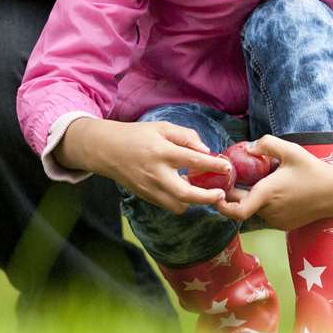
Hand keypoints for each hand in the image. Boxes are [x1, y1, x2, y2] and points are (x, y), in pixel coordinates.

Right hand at [56, 117, 231, 214]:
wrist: (106, 150)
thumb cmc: (136, 135)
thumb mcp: (161, 127)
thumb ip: (185, 136)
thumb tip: (205, 150)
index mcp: (162, 152)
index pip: (193, 161)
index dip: (214, 165)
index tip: (227, 167)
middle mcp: (156, 174)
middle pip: (187, 194)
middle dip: (207, 198)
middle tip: (221, 194)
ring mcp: (150, 188)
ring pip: (178, 206)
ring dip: (193, 201)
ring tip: (201, 191)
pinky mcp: (146, 197)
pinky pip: (168, 205)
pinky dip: (180, 201)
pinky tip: (184, 189)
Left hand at [213, 135, 332, 231]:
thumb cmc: (312, 170)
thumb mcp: (290, 150)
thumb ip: (266, 144)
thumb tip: (247, 148)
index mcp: (267, 194)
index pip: (237, 211)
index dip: (222, 206)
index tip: (216, 195)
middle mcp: (269, 211)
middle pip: (243, 205)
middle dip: (236, 193)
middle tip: (235, 176)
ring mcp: (277, 221)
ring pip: (255, 209)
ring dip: (252, 197)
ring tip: (262, 179)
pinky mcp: (283, 225)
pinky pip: (266, 214)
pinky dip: (264, 204)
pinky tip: (274, 189)